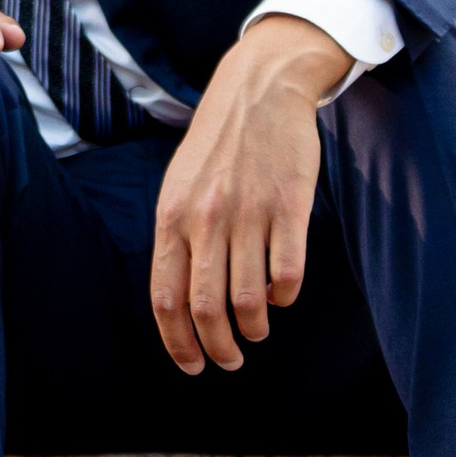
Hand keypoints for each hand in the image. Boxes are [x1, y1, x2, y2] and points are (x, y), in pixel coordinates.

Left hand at [148, 16, 339, 374]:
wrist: (259, 90)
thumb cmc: (216, 147)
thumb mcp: (179, 187)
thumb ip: (176, 239)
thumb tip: (178, 304)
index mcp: (172, 217)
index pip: (166, 299)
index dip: (178, 343)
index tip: (193, 366)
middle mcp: (206, 219)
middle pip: (207, 309)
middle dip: (219, 348)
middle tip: (231, 360)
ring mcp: (249, 213)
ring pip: (249, 301)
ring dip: (254, 328)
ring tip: (257, 329)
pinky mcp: (290, 206)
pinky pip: (287, 275)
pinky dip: (284, 297)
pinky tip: (281, 294)